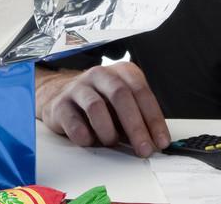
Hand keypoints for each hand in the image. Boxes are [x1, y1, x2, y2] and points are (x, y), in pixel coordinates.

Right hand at [36, 62, 169, 156]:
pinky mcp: (60, 104)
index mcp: (121, 72)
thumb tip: (155, 141)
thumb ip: (139, 117)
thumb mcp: (124, 104)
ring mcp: (78, 87)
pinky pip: (73, 120)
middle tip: (143, 148)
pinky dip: (84, 135)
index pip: (141, 91)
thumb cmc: (101, 102)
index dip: (153, 118)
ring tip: (111, 142)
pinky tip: (89, 140)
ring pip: (96, 106)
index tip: (160, 141)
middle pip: (120, 96)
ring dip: (108, 130)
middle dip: (135, 126)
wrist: (62, 95)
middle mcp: (100, 75)